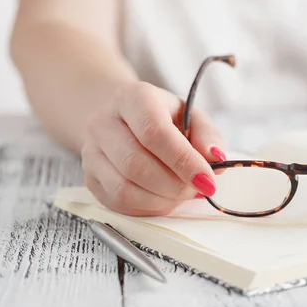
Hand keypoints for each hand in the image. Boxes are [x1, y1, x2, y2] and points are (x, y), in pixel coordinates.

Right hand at [81, 81, 225, 215]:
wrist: (122, 118)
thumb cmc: (162, 117)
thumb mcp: (190, 115)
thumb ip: (207, 135)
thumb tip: (216, 159)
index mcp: (132, 98)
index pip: (154, 133)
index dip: (184, 161)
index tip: (208, 180)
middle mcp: (104, 122)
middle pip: (136, 165)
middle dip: (175, 185)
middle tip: (198, 189)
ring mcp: (91, 152)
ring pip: (124, 189)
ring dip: (162, 200)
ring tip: (183, 193)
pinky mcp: (89, 178)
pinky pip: (118, 204)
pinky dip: (148, 208)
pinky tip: (165, 198)